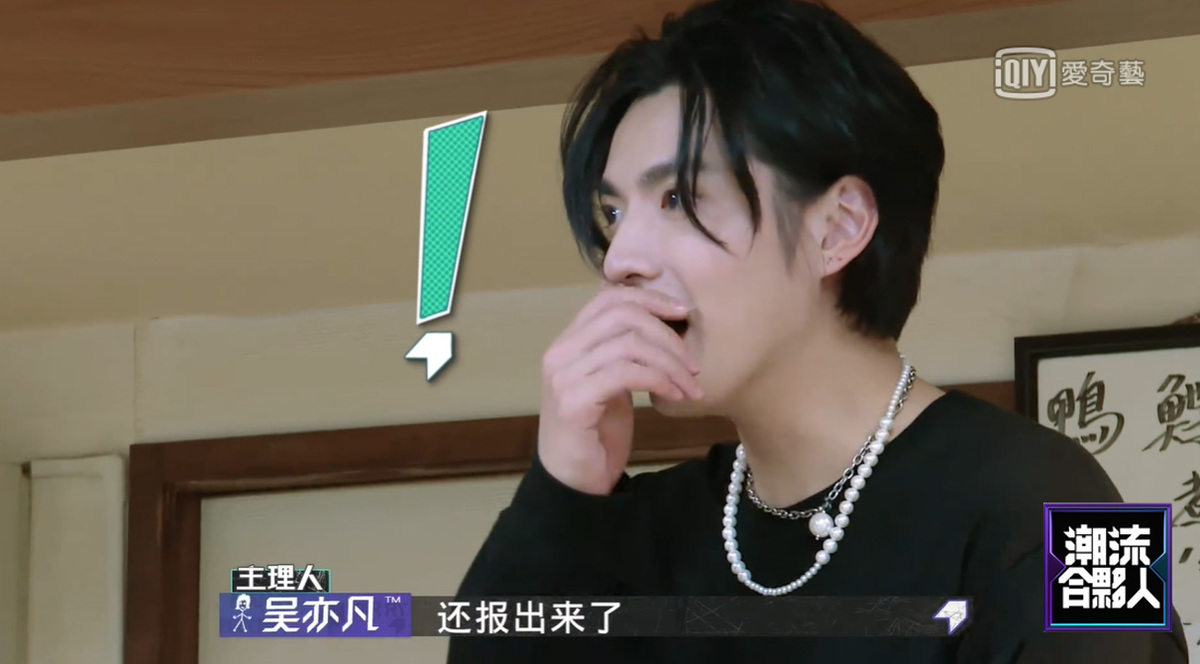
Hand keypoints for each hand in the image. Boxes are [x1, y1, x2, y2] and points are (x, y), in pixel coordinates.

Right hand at [538, 286, 702, 494]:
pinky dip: (659, 380)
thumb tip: (660, 318)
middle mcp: (560, 352)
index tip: (684, 313)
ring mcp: (563, 376)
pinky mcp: (573, 401)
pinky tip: (675, 397)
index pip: (609, 297)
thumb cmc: (598, 433)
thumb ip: (623, 351)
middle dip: (667, 334)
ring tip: (690, 386)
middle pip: (621, 314)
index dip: (649, 297)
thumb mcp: (613, 383)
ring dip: (670, 363)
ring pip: (628, 343)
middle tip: (693, 362)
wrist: (576, 482)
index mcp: (569, 342)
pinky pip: (626, 373)